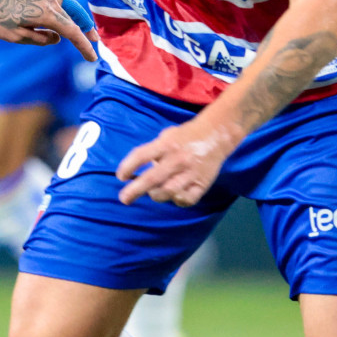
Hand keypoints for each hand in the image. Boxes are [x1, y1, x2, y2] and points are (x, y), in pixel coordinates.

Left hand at [0, 0, 96, 60]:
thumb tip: (58, 38)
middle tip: (95, 41)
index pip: (72, 32)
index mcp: (46, 13)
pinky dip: (61, 8)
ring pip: (67, 6)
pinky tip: (57, 17)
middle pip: (75, 17)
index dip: (83, 46)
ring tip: (78, 31)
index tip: (92, 57)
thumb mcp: (15, 36)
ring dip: (75, 18)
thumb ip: (40, 40)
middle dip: (86, 30)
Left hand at [116, 115, 240, 205]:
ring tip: (151, 193)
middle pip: (152, 178)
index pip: (141, 155)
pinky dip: (177, 201)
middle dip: (135, 191)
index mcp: (166, 145)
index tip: (120, 177)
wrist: (216, 136)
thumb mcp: (166, 136)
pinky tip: (173, 196)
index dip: (127, 166)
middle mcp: (178, 159)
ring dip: (156, 195)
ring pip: (169, 192)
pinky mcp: (203, 183)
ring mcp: (191, 172)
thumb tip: (138, 170)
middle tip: (124, 199)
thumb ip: (153, 151)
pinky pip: (187, 199)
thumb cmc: (185, 136)